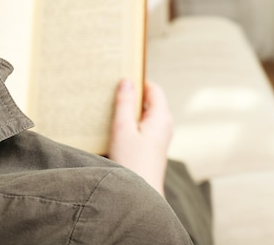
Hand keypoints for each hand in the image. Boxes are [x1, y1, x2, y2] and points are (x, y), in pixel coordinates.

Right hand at [107, 79, 173, 195]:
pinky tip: (114, 128)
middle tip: (111, 93)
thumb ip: (124, 103)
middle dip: (131, 96)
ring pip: (143, 115)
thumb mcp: (123, 128)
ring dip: (128, 111)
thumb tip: (127, 81)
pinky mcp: (151, 148)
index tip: (120, 78)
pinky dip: (129, 123)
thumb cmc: (132, 164)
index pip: (153, 89)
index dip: (138, 81)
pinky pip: (141, 127)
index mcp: (161, 117)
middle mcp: (164, 126)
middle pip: (148, 101)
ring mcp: (159, 138)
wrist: (140, 197)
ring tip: (109, 110)